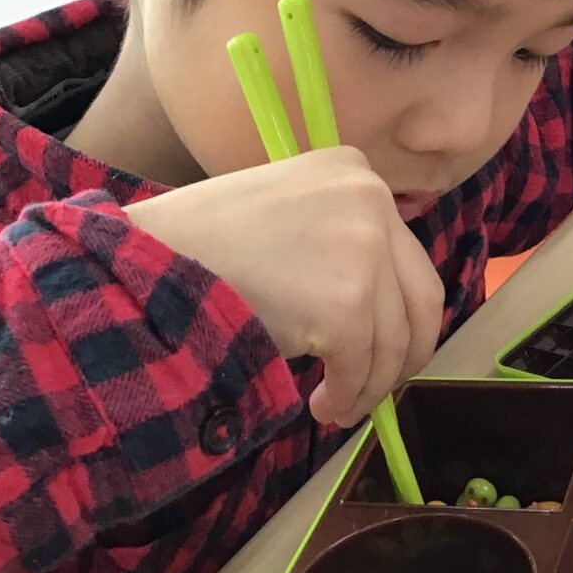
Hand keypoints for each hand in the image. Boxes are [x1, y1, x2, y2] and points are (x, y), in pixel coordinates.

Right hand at [125, 148, 443, 424]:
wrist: (152, 260)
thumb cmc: (203, 238)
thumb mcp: (286, 202)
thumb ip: (338, 231)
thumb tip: (380, 301)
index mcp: (356, 168)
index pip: (406, 251)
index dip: (400, 307)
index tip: (387, 340)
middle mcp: (371, 200)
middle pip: (421, 297)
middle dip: (405, 352)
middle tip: (380, 383)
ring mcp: (364, 252)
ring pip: (393, 340)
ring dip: (370, 383)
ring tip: (338, 404)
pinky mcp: (345, 305)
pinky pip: (361, 367)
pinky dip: (348, 396)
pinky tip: (324, 405)